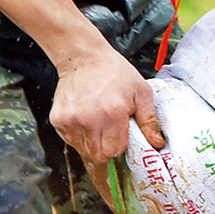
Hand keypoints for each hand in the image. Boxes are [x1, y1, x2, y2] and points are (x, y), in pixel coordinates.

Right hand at [49, 44, 163, 166]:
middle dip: (107, 148)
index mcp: (113, 113)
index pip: (115, 150)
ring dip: (92, 143)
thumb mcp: (141, 92)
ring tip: (98, 123)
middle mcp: (90, 119)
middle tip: (110, 132)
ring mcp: (71, 120)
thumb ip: (149, 121)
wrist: (84, 58)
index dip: (120, 146)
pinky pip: (70, 140)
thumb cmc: (114, 72)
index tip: (122, 136)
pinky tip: (86, 120)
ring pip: (83, 150)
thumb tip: (157, 143)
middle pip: (98, 155)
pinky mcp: (58, 119)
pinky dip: (78, 136)